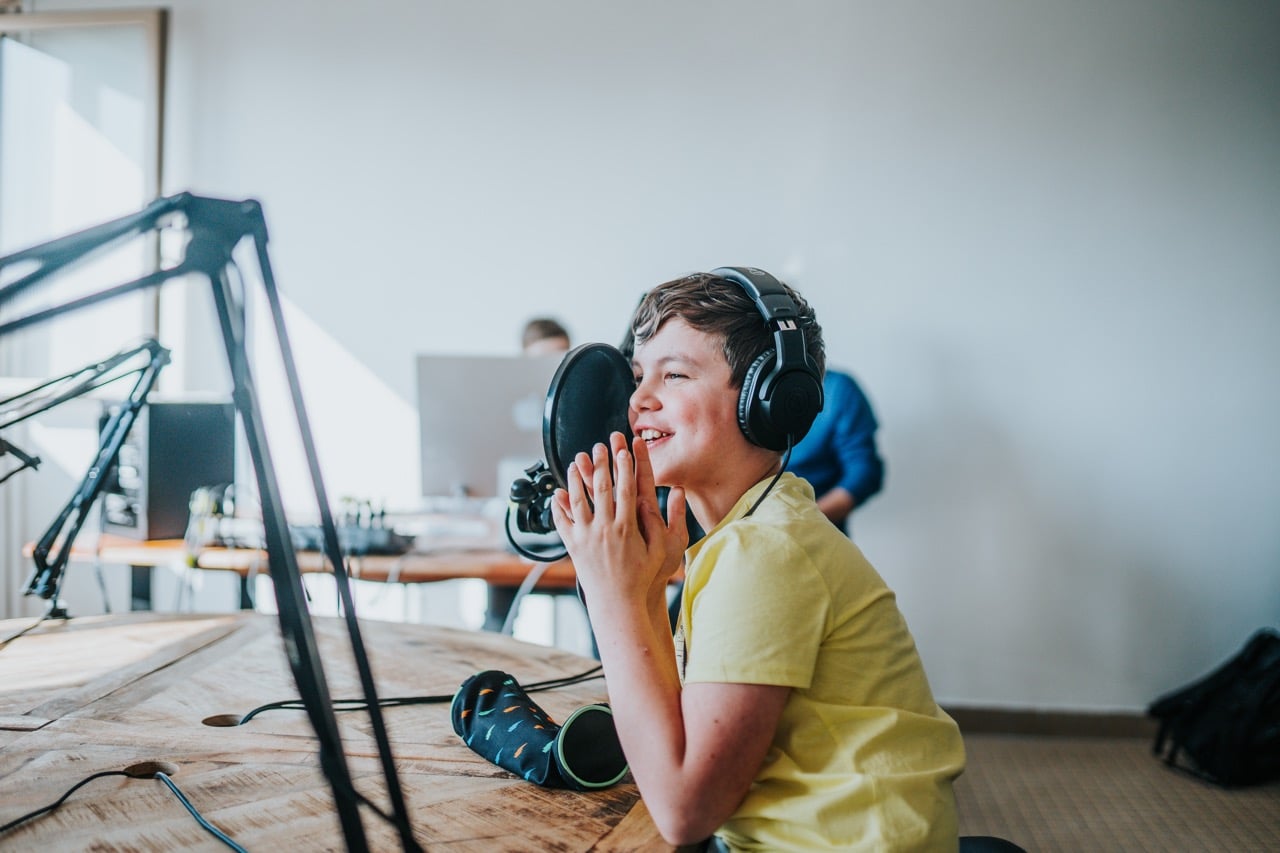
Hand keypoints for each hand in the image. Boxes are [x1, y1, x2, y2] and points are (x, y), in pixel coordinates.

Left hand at [551, 432, 686, 607]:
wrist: (617, 604)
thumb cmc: (642, 578)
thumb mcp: (664, 550)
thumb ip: (667, 520)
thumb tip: (677, 493)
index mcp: (627, 528)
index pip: (626, 489)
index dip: (625, 467)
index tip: (624, 450)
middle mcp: (604, 530)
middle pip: (601, 489)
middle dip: (601, 464)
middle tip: (600, 446)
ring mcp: (586, 538)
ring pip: (578, 501)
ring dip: (576, 478)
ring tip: (575, 461)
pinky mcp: (574, 547)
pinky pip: (563, 522)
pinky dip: (558, 506)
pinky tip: (557, 492)